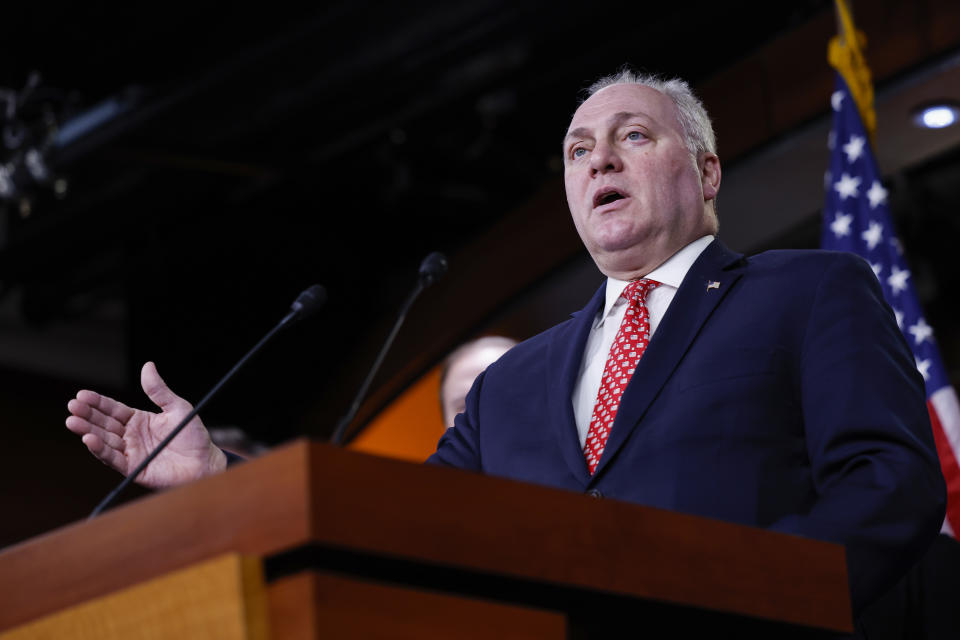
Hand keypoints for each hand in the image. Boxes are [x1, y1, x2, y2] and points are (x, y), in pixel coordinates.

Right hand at [66, 361, 225, 487]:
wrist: (205, 462)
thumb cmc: (193, 435)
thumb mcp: (177, 407)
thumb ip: (159, 390)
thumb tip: (147, 366)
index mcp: (139, 420)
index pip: (113, 409)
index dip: (98, 402)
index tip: (82, 395)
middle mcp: (131, 436)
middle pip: (104, 424)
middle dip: (87, 415)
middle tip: (72, 406)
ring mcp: (131, 452)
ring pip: (104, 440)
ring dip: (88, 431)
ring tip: (73, 421)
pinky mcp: (134, 468)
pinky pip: (113, 458)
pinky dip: (100, 449)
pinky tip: (89, 439)